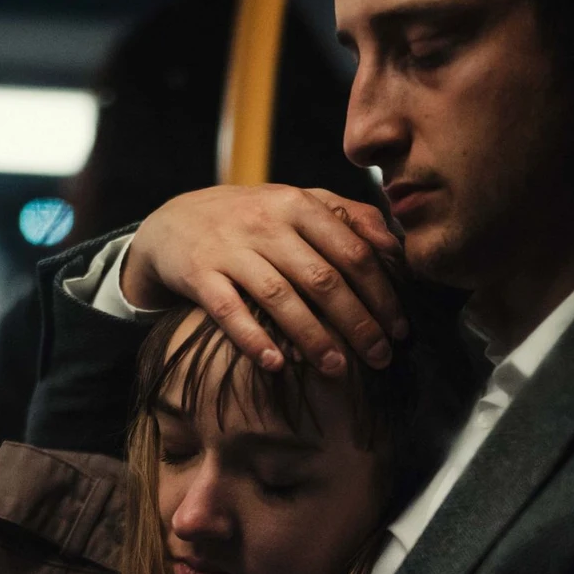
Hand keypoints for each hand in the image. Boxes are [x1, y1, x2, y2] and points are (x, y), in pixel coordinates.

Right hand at [120, 184, 409, 375]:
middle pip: (322, 278)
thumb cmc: (252, 219)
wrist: (174, 222)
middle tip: (380, 357)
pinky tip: (276, 365)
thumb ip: (348, 215)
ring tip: (338, 369)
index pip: (352, 251)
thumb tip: (395, 244)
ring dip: (313, 337)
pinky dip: (253, 339)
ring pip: (280, 296)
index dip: (382, 293)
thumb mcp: (297, 203)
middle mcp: (266, 223)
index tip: (400, 329)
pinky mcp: (199, 274)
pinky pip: (229, 311)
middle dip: (357, 322)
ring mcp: (230, 248)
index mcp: (298, 204)